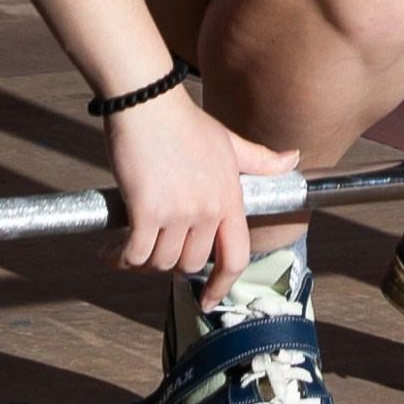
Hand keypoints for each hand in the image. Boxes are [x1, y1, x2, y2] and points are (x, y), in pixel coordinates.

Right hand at [104, 84, 300, 289]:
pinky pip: (134, 254)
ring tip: (127, 248)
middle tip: (151, 249)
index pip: (235, 257)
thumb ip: (260, 159)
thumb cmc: (183, 122)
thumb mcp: (228, 141)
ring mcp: (177, 212)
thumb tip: (294, 159)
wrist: (148, 102)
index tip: (208, 300)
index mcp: (230, 198)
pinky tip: (109, 251)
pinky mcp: (145, 211)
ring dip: (142, 262)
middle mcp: (207, 210)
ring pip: (160, 262)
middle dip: (169, 263)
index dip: (222, 285)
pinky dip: (120, 258)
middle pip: (190, 264)